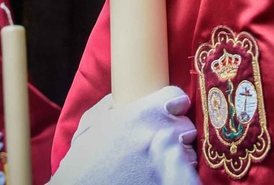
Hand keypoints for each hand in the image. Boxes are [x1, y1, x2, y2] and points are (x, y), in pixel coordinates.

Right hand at [52, 85, 199, 184]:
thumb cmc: (83, 161)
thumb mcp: (90, 126)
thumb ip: (109, 106)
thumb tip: (121, 99)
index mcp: (142, 114)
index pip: (177, 97)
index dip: (174, 104)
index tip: (171, 111)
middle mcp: (160, 134)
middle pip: (186, 126)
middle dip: (176, 132)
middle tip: (159, 141)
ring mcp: (168, 161)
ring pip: (189, 151)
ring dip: (178, 154)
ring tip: (158, 160)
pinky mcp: (172, 180)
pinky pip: (187, 172)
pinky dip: (179, 173)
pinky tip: (160, 173)